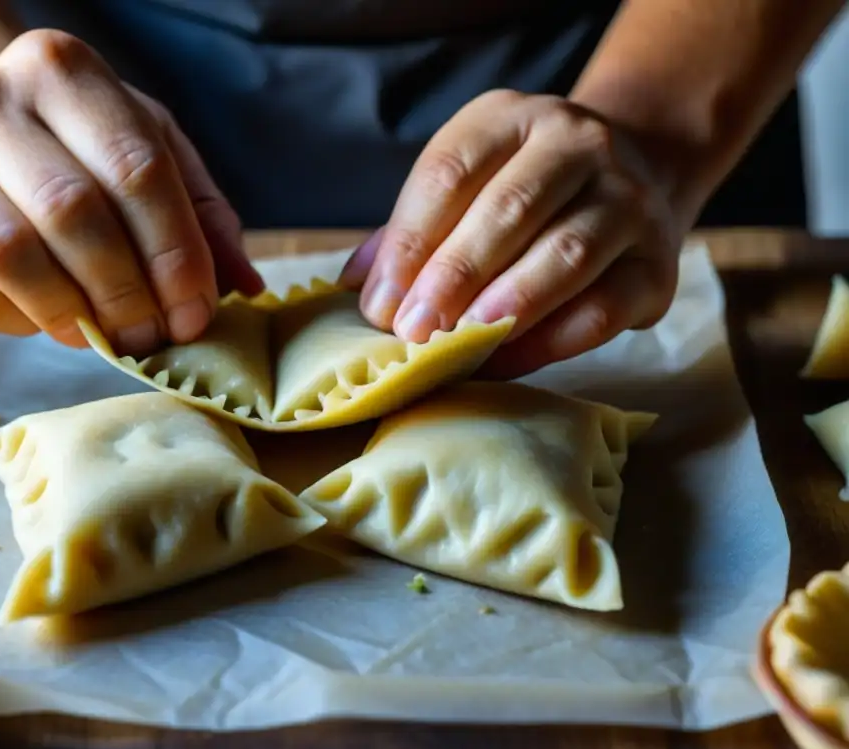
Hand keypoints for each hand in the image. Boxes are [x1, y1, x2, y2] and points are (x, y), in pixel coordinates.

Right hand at [0, 29, 262, 356]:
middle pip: (75, 212)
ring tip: (110, 335)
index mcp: (65, 71)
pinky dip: (23, 322)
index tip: (197, 310)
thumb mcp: (152, 152)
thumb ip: (201, 214)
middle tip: (153, 334)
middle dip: (129, 291)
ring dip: (75, 312)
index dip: (175, 254)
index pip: (137, 170)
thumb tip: (244, 287)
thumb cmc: (81, 146)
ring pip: (12, 252)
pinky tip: (56, 319)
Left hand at [340, 89, 685, 378]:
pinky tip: (503, 360)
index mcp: (513, 118)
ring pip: (565, 253)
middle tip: (413, 330)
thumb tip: (362, 287)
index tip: (380, 301)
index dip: (409, 240)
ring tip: (459, 343)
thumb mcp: (468, 184)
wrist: (638, 174)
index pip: (451, 171)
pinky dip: (549, 341)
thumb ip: (414, 230)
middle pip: (509, 208)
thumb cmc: (526, 192)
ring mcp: (628, 199)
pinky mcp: (657, 264)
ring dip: (505, 304)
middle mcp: (578, 144)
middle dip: (453, 275)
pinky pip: (603, 308)